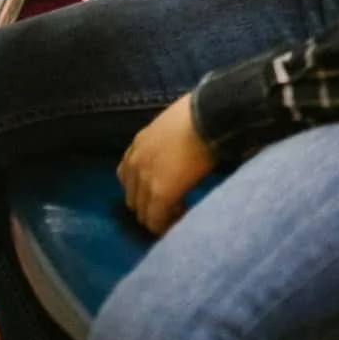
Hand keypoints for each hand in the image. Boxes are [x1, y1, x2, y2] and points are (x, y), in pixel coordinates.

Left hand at [118, 95, 215, 235]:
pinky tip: (183, 216)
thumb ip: (167, 141)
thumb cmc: (201, 113)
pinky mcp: (160, 195)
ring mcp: (144, 181)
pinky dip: (166, 225)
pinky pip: (156, 222)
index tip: (167, 188)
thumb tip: (179, 150)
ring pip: (142, 213)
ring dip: (159, 215)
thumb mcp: (173, 124)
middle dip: (151, 204)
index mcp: (137, 146)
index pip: (127, 178)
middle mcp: (134, 165)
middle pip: (133, 199)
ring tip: (180, 209)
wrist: (211, 116)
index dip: (145, 188)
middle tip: (174, 202)